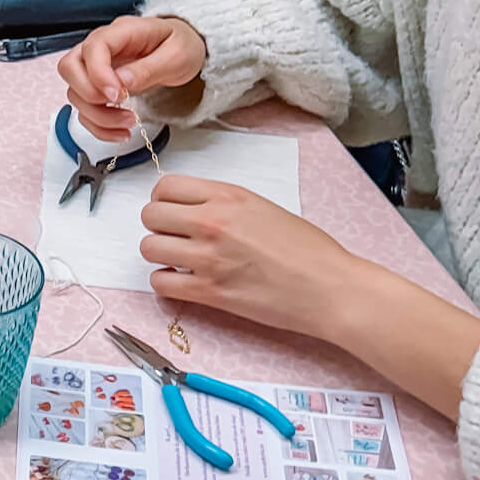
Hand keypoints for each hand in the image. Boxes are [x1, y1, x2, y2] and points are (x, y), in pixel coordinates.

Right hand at [58, 15, 207, 139]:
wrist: (184, 50)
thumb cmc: (182, 45)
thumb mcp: (177, 55)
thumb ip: (148, 69)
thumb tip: (121, 82)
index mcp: (121, 31)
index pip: (92, 47)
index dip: (98, 74)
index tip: (118, 95)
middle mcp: (101, 47)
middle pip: (69, 67)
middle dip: (89, 95)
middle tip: (120, 105)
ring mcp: (96, 67)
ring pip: (74, 93)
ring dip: (97, 115)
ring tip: (129, 122)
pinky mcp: (98, 86)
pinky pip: (85, 109)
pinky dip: (98, 126)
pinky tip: (120, 130)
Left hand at [140, 177, 356, 338]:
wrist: (330, 287)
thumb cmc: (307, 250)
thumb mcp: (263, 208)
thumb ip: (223, 204)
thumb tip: (190, 209)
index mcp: (228, 196)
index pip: (165, 187)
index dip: (163, 201)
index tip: (172, 212)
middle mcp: (213, 222)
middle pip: (150, 216)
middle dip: (158, 227)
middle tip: (175, 238)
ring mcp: (208, 257)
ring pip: (149, 248)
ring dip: (160, 255)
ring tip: (181, 261)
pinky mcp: (210, 292)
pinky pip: (160, 283)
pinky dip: (167, 283)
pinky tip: (184, 282)